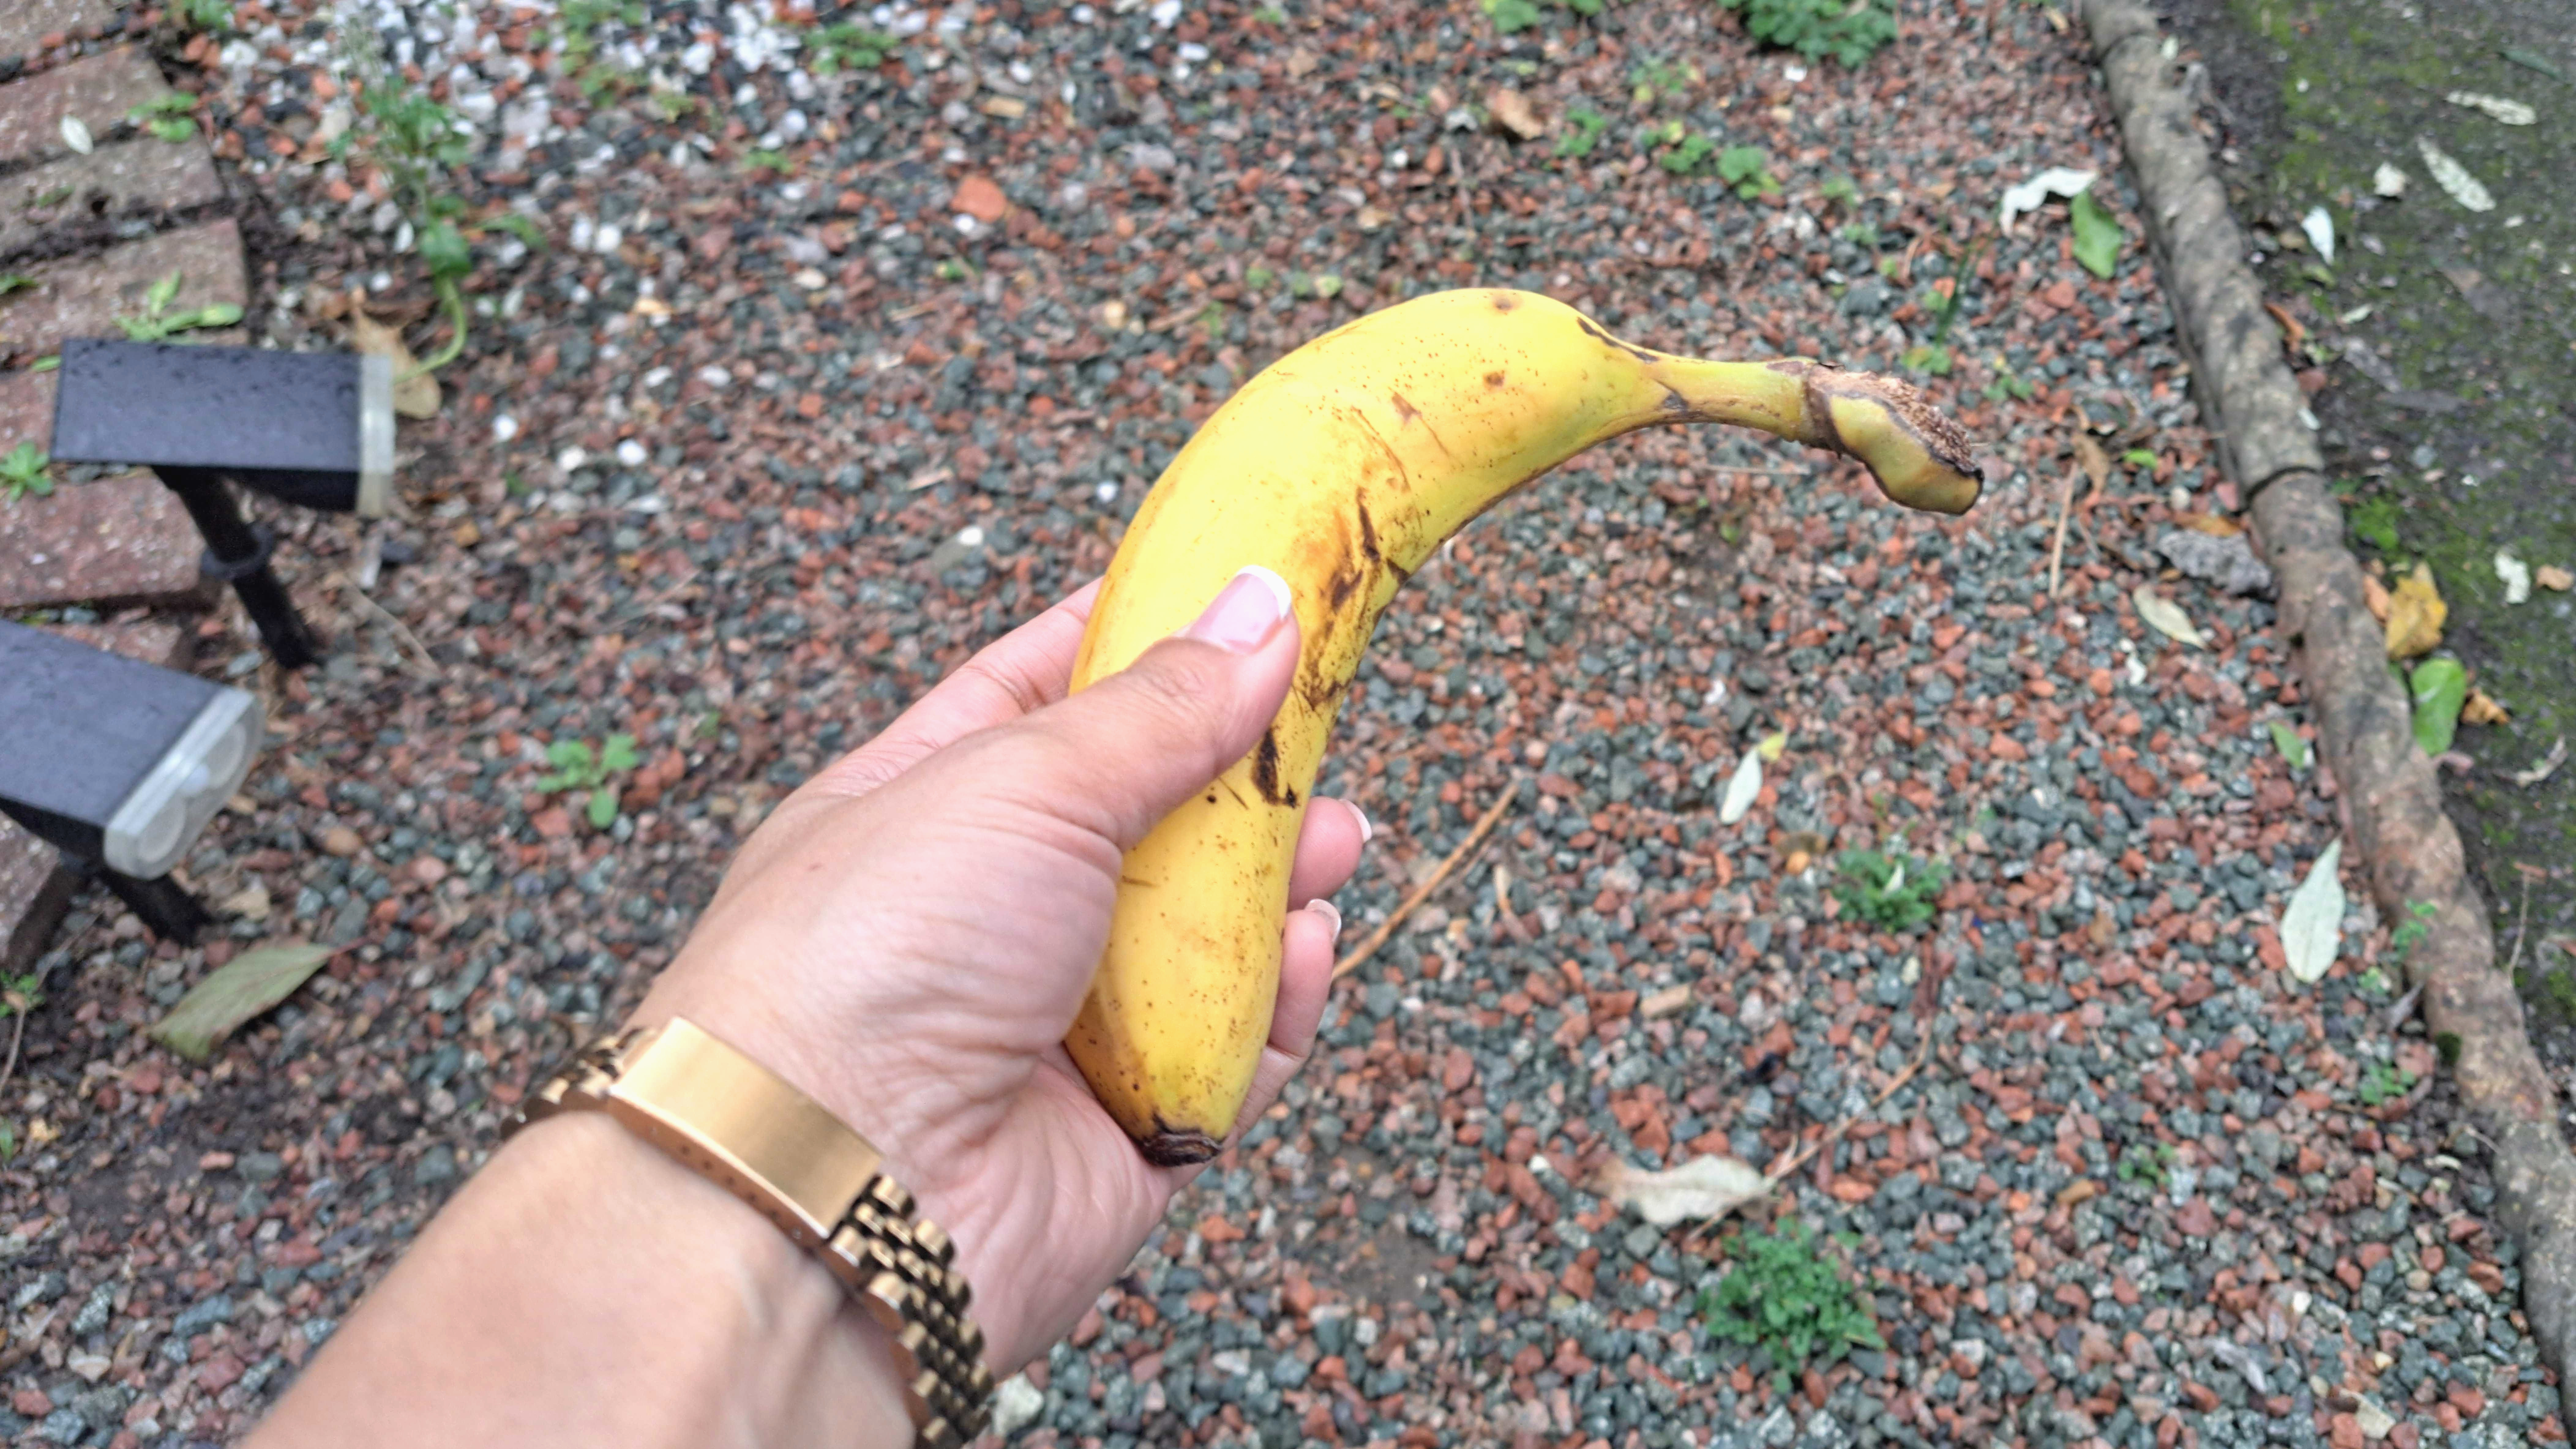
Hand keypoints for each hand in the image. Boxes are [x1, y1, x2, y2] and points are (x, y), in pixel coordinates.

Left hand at [634, 566, 1366, 1372]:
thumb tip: (1262, 607)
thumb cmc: (874, 957)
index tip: (1231, 587)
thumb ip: (1159, 706)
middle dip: (1237, 775)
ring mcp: (1057, 1028)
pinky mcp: (1126, 1131)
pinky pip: (1234, 1055)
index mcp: (921, 806)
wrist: (835, 1192)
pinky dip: (1284, 1005)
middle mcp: (987, 915)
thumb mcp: (1019, 778)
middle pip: (1145, 819)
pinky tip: (1311, 948)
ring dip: (1278, 887)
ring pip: (1204, 939)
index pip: (1038, 693)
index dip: (1134, 639)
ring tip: (1336, 839)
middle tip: (1316, 726)